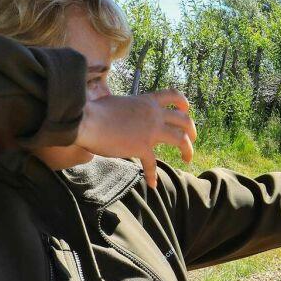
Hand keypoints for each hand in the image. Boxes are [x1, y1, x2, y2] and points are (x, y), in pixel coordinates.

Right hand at [75, 89, 197, 188]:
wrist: (87, 120)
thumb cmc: (95, 111)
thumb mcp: (118, 102)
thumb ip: (128, 107)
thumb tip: (124, 111)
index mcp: (147, 102)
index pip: (173, 96)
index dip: (183, 102)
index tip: (186, 109)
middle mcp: (154, 115)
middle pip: (184, 120)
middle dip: (192, 129)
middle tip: (193, 137)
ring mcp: (151, 131)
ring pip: (181, 140)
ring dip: (188, 150)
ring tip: (188, 158)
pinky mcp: (142, 148)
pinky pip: (152, 165)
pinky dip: (153, 175)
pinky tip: (153, 184)